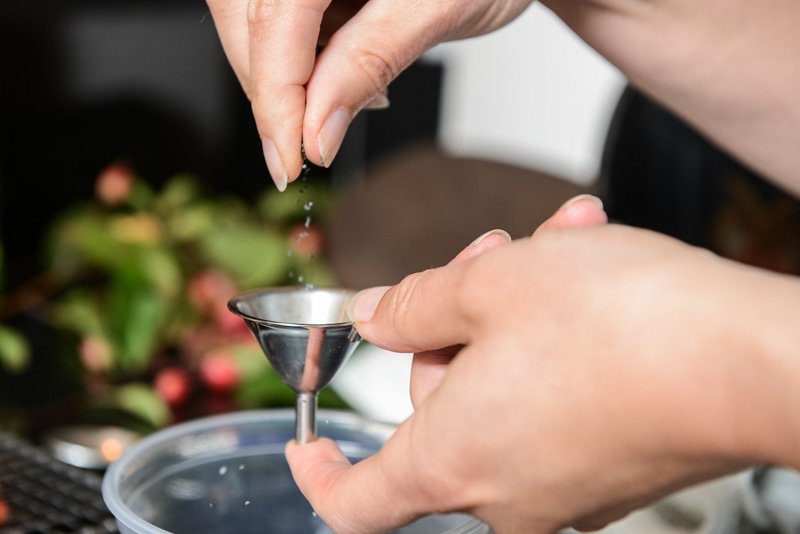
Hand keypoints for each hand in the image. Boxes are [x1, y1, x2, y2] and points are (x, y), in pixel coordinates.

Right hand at [206, 0, 531, 189]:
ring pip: (254, 27)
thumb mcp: (434, 9)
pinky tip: (344, 70)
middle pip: (248, 23)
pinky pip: (279, 23)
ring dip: (288, 80)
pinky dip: (304, 62)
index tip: (291, 161)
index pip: (274, 20)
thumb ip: (368, 62)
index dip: (275, 99)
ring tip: (354, 92)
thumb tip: (317, 130)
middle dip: (275, 93)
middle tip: (311, 145)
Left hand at [285, 195, 799, 532]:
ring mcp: (565, 487)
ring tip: (558, 246)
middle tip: (488, 255)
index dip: (319, 470)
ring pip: (505, 388)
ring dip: (516, 316)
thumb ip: (415, 304)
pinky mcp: (614, 469)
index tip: (308, 437)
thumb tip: (375, 317)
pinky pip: (557, 401)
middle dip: (453, 323)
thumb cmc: (619, 325)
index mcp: (451, 460)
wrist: (749, 359)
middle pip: (438, 408)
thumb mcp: (490, 283)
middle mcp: (505, 492)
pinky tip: (592, 274)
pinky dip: (558, 343)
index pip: (353, 502)